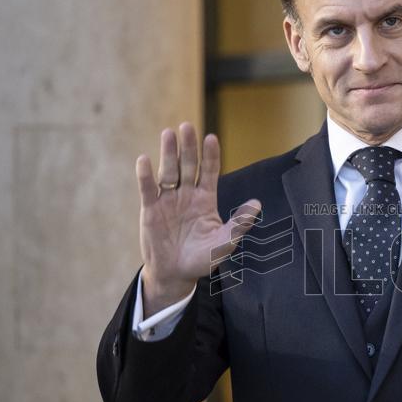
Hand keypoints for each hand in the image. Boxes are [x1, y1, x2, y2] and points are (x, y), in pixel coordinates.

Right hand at [136, 123, 260, 313]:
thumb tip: (257, 204)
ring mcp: (168, 200)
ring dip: (168, 153)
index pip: (209, 171)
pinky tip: (144, 160)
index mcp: (205, 199)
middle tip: (187, 126)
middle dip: (188, 147)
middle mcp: (187, 195)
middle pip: (188, 165)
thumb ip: (239, 223)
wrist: (176, 274)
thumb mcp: (224, 242)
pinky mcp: (151, 209)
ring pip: (169, 172)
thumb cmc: (202, 259)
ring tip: (168, 134)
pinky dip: (145, 175)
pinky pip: (148, 189)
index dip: (210, 155)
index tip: (212, 138)